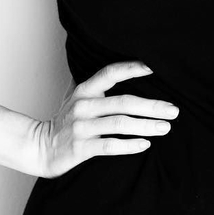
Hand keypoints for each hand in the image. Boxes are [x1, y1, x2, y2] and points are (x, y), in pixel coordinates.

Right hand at [34, 61, 179, 178]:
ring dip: (145, 125)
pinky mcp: (80, 148)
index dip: (132, 68)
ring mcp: (81, 127)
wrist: (40, 146)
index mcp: (85, 89)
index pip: (110, 73)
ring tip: (165, 127)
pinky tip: (145, 144)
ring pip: (119, 124)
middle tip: (173, 110)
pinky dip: (129, 145)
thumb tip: (122, 68)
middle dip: (151, 106)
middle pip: (123, 102)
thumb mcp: (76, 96)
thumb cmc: (65, 120)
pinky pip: (109, 145)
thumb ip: (95, 85)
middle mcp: (83, 105)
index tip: (154, 67)